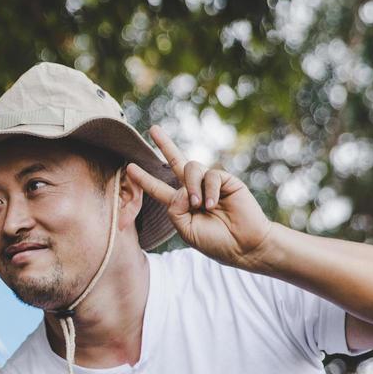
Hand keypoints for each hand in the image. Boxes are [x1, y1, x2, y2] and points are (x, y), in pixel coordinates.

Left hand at [125, 126, 274, 269]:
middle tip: (152, 128)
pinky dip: (210, 192)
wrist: (243, 245)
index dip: (144, 179)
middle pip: (176, 161)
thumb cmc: (215, 241)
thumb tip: (180, 188)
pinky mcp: (227, 180)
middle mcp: (195, 189)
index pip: (159, 188)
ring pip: (190, 168)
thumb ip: (175, 209)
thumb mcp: (186, 230)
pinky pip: (211, 176)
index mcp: (182, 204)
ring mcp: (210, 184)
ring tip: (199, 206)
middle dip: (165, 144)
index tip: (129, 167)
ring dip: (192, 187)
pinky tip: (214, 205)